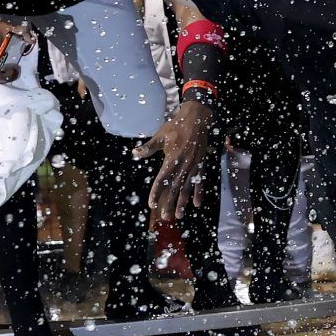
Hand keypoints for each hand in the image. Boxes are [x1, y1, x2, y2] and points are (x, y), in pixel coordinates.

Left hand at [135, 100, 216, 219]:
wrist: (197, 118)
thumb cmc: (177, 126)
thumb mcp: (161, 135)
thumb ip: (149, 147)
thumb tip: (134, 153)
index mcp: (171, 159)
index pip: (161, 180)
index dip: (156, 192)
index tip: (151, 204)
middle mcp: (182, 165)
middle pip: (174, 188)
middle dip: (169, 204)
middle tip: (165, 216)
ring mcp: (193, 167)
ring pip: (186, 188)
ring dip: (182, 203)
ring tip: (178, 215)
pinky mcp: (200, 165)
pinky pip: (200, 182)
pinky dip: (198, 193)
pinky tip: (197, 204)